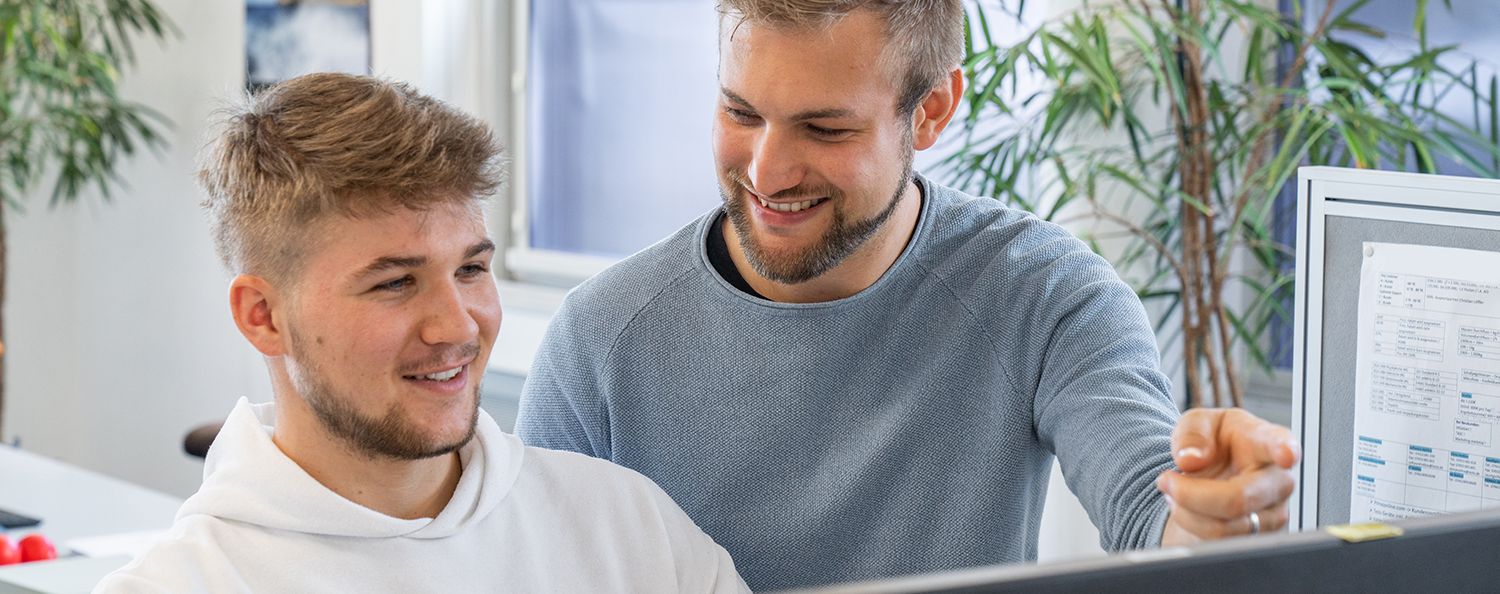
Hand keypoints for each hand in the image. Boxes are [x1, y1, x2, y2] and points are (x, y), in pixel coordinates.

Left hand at [1157, 408, 1299, 545]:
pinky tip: (1187, 507)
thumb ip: (1191, 433)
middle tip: (1165, 480)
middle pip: (1237, 499)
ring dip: (1186, 511)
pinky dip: (1191, 525)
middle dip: (1190, 494)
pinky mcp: (1259, 537)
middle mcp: (1277, 479)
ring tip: (1176, 491)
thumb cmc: (1212, 443)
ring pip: (1223, 527)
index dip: (1285, 450)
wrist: (1211, 471)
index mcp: (1265, 440)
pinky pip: (1219, 542)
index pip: (1281, 444)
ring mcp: (1273, 512)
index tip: (1286, 454)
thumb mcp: (1195, 423)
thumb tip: (1191, 460)